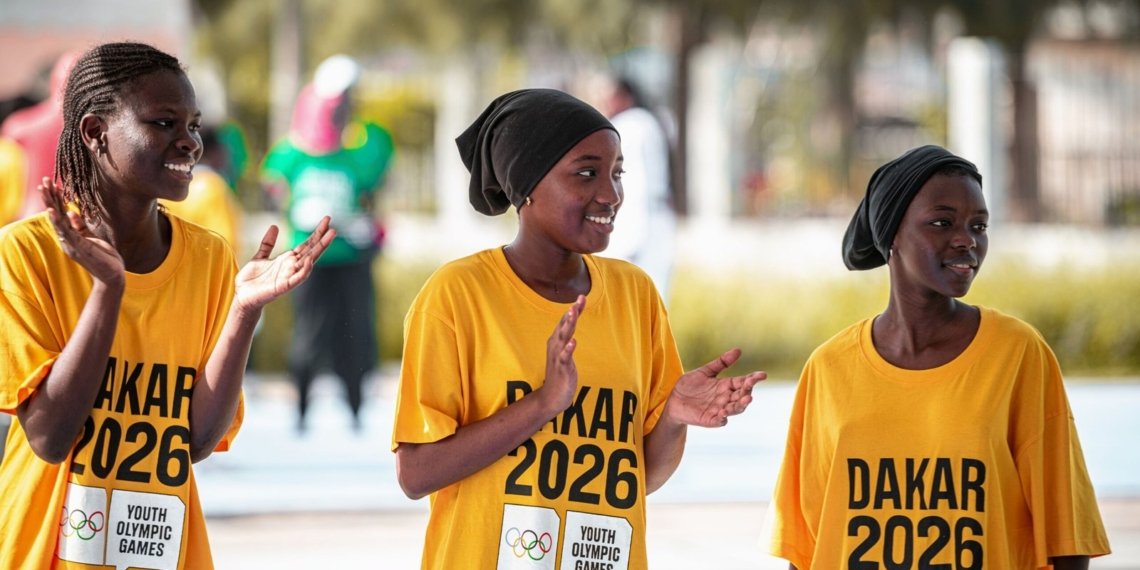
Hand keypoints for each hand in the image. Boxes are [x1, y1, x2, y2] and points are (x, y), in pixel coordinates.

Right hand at [40, 177, 124, 286]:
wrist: (112, 276)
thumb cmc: (103, 258)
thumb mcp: (92, 239)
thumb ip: (80, 227)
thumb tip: (72, 213)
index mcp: (70, 236)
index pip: (60, 214)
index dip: (56, 198)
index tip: (52, 183)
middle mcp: (67, 240)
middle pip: (55, 215)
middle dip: (50, 197)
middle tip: (44, 180)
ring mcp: (71, 244)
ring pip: (57, 221)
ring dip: (51, 204)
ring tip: (45, 190)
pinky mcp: (79, 248)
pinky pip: (67, 232)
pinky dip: (59, 221)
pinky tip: (53, 211)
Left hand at [232, 216, 334, 311]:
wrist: (241, 296)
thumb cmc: (251, 280)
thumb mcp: (260, 257)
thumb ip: (268, 243)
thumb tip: (275, 226)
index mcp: (288, 259)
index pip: (307, 244)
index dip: (317, 233)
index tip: (327, 220)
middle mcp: (292, 267)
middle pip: (311, 251)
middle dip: (322, 240)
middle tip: (333, 228)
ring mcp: (289, 276)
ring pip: (309, 262)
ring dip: (319, 250)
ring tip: (328, 239)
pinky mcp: (283, 286)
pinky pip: (298, 278)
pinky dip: (305, 270)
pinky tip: (310, 260)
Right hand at [537, 295, 584, 414]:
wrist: (551, 397)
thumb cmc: (559, 373)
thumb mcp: (564, 352)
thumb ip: (567, 337)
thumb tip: (570, 322)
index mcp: (556, 341)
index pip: (565, 322)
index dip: (574, 310)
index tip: (582, 296)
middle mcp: (555, 346)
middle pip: (564, 326)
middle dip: (572, 313)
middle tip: (578, 300)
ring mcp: (557, 357)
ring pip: (563, 338)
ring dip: (568, 325)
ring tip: (573, 313)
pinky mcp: (561, 369)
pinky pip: (564, 357)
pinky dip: (568, 349)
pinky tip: (573, 342)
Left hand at [664, 348, 765, 427]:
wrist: (673, 399)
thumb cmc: (690, 385)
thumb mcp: (705, 371)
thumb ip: (721, 362)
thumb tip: (739, 350)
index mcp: (726, 386)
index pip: (743, 382)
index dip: (753, 379)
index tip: (762, 374)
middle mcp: (726, 398)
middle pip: (742, 396)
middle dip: (748, 391)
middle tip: (751, 384)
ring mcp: (719, 410)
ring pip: (735, 409)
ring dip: (741, 405)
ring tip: (747, 399)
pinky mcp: (710, 419)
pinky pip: (719, 420)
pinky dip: (723, 418)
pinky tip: (724, 412)